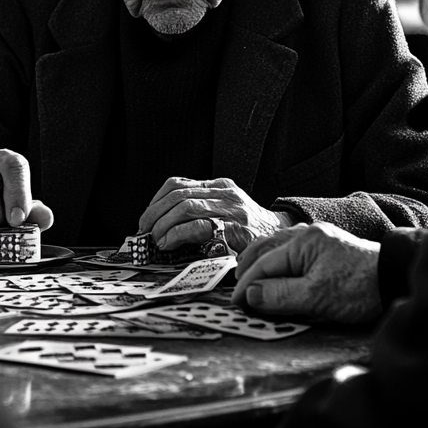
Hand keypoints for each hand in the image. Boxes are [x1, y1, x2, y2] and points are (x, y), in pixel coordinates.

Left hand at [137, 176, 290, 252]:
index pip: (177, 183)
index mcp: (220, 186)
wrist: (282, 239)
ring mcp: (231, 210)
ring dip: (163, 225)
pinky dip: (178, 234)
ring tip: (157, 240)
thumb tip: (162, 224)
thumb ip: (201, 210)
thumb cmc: (250, 230)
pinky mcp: (235, 229)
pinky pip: (199, 226)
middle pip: (178, 195)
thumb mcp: (226, 210)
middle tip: (145, 231)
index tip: (146, 217)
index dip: (156, 200)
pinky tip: (170, 243)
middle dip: (154, 214)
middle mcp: (225, 193)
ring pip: (185, 206)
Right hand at [231, 222, 382, 323]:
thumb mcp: (316, 298)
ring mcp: (318, 239)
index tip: (235, 302)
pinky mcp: (327, 247)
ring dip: (260, 262)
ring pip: (277, 246)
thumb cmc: (360, 289)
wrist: (395, 279)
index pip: (263, 264)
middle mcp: (307, 234)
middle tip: (235, 289)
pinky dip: (276, 260)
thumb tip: (250, 294)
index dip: (246, 285)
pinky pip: (291, 250)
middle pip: (266, 249)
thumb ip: (280, 295)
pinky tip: (275, 269)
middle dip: (247, 269)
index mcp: (302, 242)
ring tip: (248, 277)